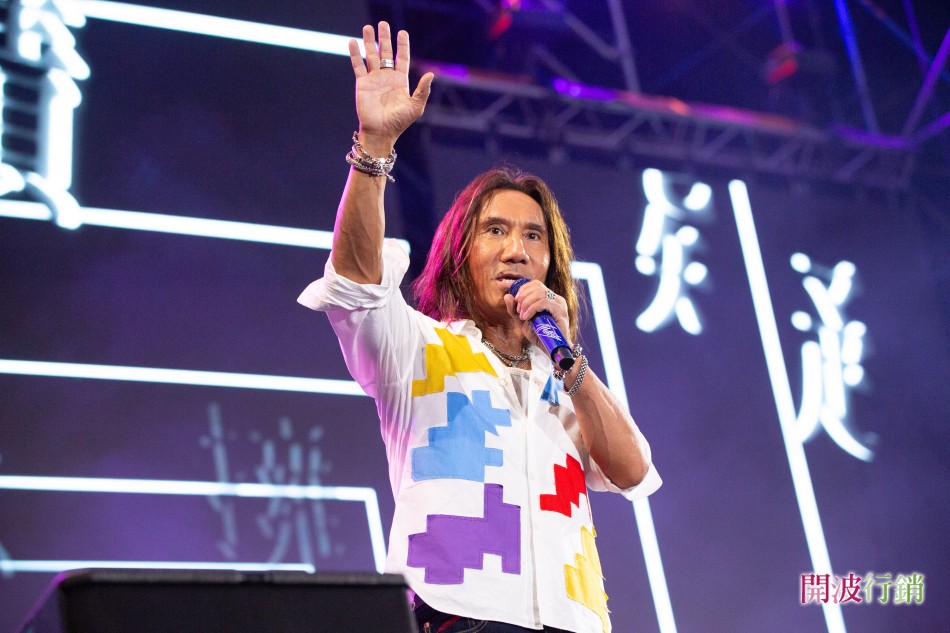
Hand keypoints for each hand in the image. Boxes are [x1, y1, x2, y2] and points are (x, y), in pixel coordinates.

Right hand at [348, 22, 433, 153]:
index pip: (402, 58)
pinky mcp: (362, 84)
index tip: (402, 32)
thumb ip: (423, 90)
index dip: (402, 45)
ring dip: (369, 42)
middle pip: (386, 53)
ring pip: (371, 56)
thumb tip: (431, 74)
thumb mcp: (416, 107)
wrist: (381, 133)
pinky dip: (355, 54)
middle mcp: (386, 77)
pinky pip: (358, 66)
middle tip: (383, 24)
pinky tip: (353, 42)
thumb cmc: (399, 122)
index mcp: (400, 81)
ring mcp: (374, 79)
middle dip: (385, 38)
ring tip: (368, 27)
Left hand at [503, 280, 571, 350]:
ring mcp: (559, 303)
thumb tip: (507, 295)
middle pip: (537, 286)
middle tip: (518, 311)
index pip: (535, 284)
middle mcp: (556, 298)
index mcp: (549, 298)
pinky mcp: (561, 311)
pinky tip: (527, 317)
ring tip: (522, 316)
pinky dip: (532, 308)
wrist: (551, 350)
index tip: (516, 304)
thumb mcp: (523, 321)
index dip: (523, 290)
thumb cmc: (539, 336)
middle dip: (523, 297)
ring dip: (526, 303)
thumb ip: (514, 310)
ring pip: (540, 292)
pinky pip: (544, 302)